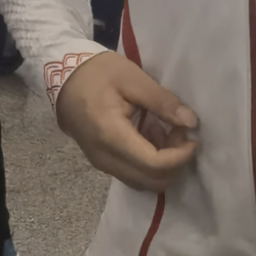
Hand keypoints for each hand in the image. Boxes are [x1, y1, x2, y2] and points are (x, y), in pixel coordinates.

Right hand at [54, 51, 197, 191]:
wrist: (62, 75)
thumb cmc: (97, 73)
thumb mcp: (132, 78)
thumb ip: (162, 101)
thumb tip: (191, 122)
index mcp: (112, 136)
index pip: (154, 164)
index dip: (180, 156)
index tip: (193, 137)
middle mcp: (106, 158)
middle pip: (150, 181)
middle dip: (174, 163)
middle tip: (180, 133)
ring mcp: (101, 163)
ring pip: (142, 181)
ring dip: (162, 164)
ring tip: (166, 131)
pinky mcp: (101, 161)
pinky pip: (131, 173)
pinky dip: (149, 162)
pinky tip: (150, 134)